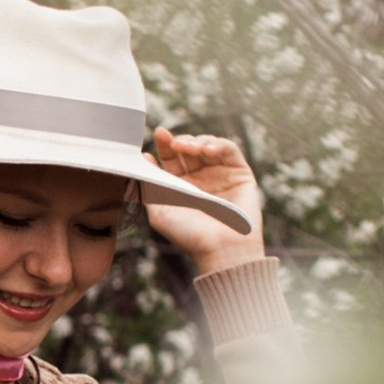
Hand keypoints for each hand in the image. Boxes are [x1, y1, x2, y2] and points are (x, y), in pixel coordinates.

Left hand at [142, 129, 265, 277]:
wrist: (220, 250)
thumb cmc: (189, 235)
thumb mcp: (160, 213)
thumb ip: (149, 187)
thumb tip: (144, 159)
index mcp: (181, 186)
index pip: (171, 158)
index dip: (165, 145)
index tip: (160, 134)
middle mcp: (201, 178)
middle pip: (189, 148)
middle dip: (181, 141)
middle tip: (175, 144)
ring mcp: (220, 174)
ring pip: (208, 145)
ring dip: (198, 142)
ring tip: (190, 149)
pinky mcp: (239, 173)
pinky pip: (229, 150)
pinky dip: (218, 144)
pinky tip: (207, 150)